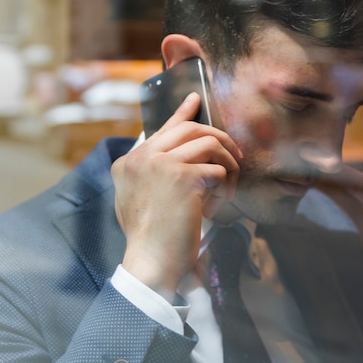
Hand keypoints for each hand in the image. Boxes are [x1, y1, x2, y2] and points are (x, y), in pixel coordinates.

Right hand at [111, 93, 241, 297]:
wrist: (150, 261)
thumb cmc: (149, 238)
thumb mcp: (138, 200)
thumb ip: (150, 175)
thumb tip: (181, 157)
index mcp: (128, 162)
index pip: (162, 129)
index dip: (182, 113)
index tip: (195, 100)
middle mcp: (141, 157)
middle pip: (189, 129)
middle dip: (219, 138)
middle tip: (234, 153)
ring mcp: (160, 164)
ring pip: (209, 144)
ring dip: (227, 166)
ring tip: (226, 189)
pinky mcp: (182, 176)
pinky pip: (218, 171)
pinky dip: (224, 189)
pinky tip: (215, 207)